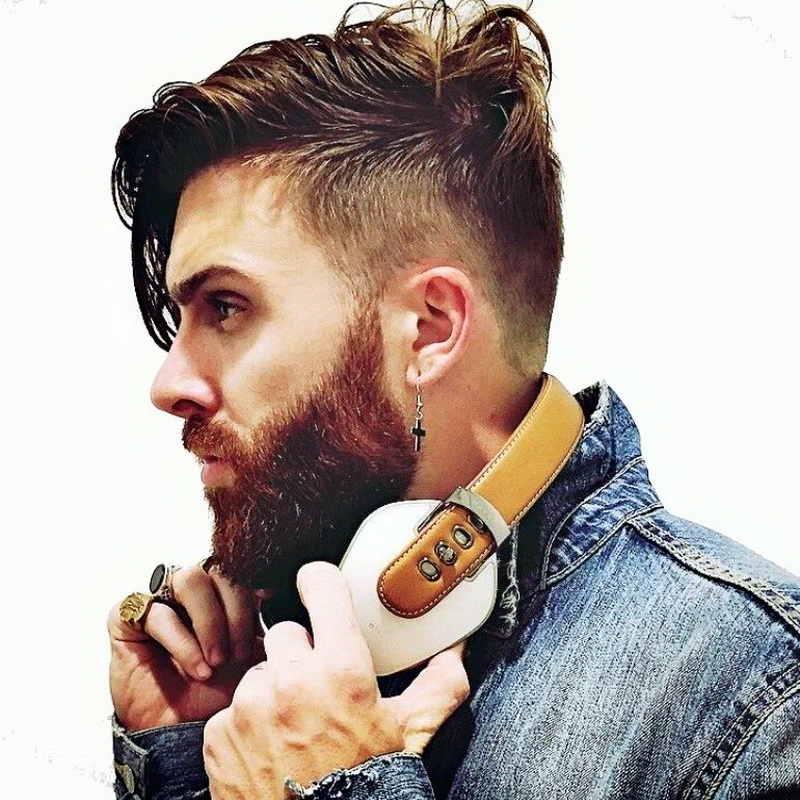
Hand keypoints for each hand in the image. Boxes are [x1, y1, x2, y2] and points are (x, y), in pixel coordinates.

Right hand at [107, 561, 264, 731]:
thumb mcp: (256, 656)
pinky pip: (155, 611)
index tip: (270, 601)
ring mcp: (159, 598)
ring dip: (209, 621)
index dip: (257, 580)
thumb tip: (292, 601)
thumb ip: (271, 625)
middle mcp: (192, 589)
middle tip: (242, 652)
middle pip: (219, 569)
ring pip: (190, 579)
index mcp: (222, 590)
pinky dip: (181, 640)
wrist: (180, 731)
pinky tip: (197, 668)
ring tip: (217, 661)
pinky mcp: (127, 616)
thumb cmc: (218, 692)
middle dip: (236, 610)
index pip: (242, 565)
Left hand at [202, 561, 469, 798]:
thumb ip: (438, 686)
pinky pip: (231, 710)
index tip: (317, 587)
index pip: (320, 585)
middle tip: (317, 688)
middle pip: (285, 633)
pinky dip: (246, 724)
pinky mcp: (219, 735)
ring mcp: (249, 707)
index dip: (319, 582)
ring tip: (294, 725)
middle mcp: (290, 680)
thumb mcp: (410, 734)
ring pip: (258, 672)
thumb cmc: (368, 785)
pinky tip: (269, 748)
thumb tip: (455, 654)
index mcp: (340, 670)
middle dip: (300, 654)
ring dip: (272, 691)